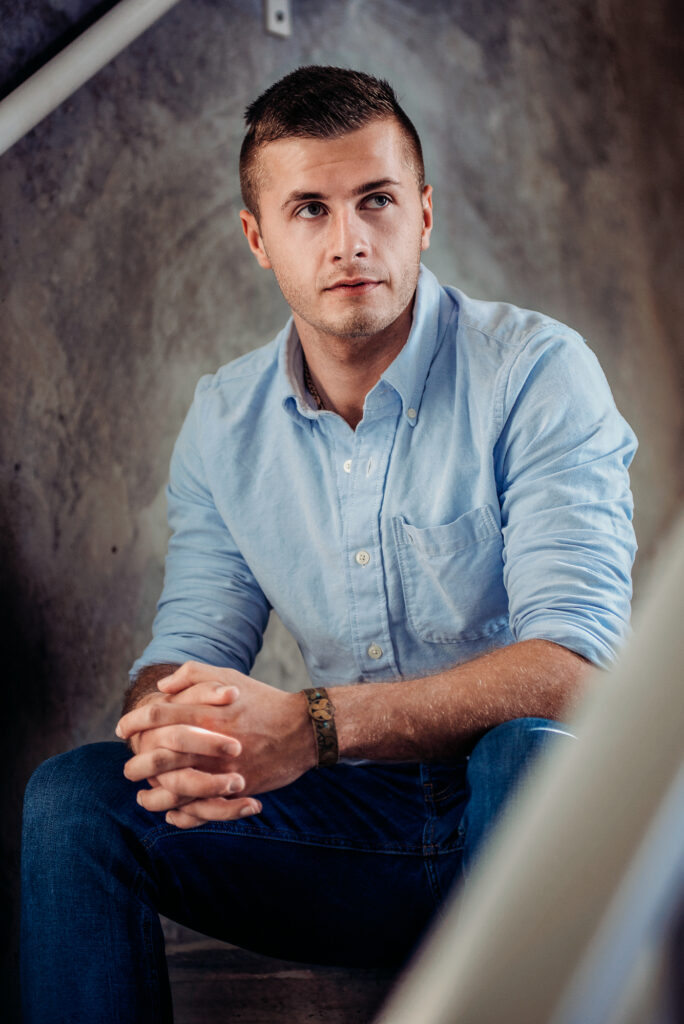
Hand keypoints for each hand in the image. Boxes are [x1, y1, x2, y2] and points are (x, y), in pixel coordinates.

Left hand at [116, 662, 315, 827]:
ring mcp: (222, 769)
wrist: (302, 729)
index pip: (156, 716)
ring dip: (153, 796)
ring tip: (142, 796)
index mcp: (205, 711)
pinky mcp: (235, 791)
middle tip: (127, 768)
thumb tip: (162, 687)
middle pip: (159, 755)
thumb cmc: (262, 700)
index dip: (134, 722)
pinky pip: (201, 808)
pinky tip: (170, 814)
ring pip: (175, 789)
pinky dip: (181, 815)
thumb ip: (193, 675)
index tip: (122, 729)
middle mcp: (209, 742)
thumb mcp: (228, 676)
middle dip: (136, 764)